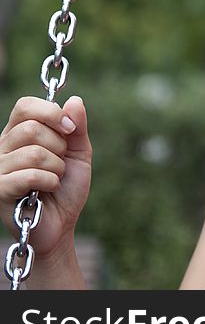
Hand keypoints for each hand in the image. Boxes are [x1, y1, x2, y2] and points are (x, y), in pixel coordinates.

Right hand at [0, 95, 91, 259]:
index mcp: (19, 133)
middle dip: (58, 147)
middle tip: (60, 163)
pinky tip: (47, 190)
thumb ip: (77, 127)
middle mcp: (3, 147)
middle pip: (31, 128)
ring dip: (56, 168)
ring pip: (33, 153)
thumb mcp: (78, 152)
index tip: (70, 129)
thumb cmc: (66, 186)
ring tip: (53, 179)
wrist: (61, 222)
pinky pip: (30, 175)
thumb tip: (74, 101)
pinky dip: (50, 182)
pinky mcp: (0, 189)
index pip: (25, 106)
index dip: (51, 113)